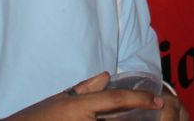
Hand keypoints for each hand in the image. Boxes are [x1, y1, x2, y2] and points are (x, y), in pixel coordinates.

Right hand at [7, 72, 164, 119]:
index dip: (140, 99)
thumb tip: (107, 77)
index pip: (116, 100)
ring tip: (138, 119)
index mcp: (79, 106)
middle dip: (138, 119)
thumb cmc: (36, 117)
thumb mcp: (60, 99)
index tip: (157, 100)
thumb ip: (86, 89)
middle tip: (156, 113)